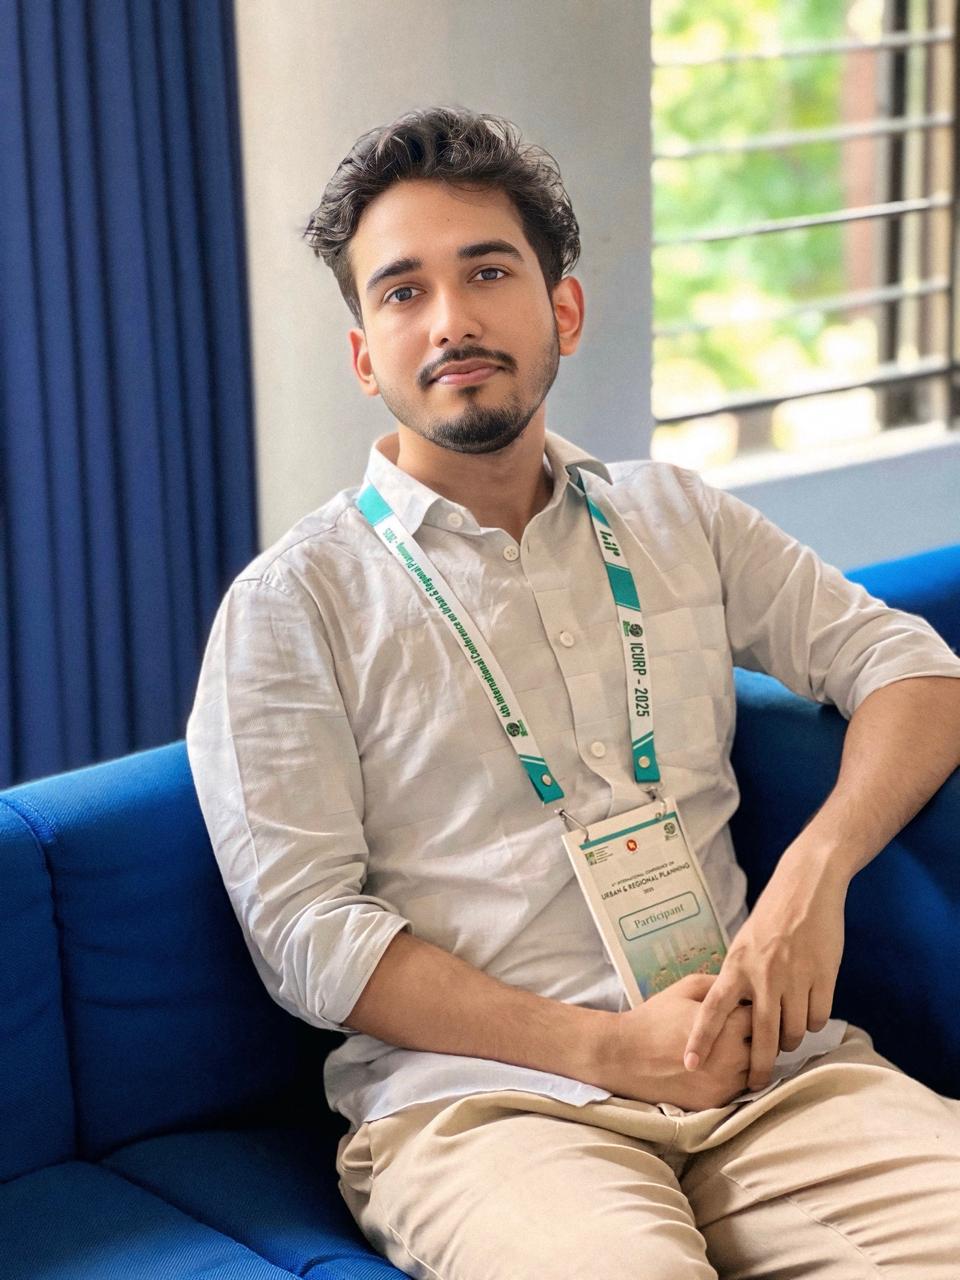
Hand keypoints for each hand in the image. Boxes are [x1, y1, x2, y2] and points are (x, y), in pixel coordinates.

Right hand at [598, 973, 752, 1108]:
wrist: (624, 1056)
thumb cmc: (654, 1017)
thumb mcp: (686, 988)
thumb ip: (719, 984)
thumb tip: (744, 986)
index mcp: (726, 1026)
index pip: (762, 1017)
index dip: (753, 1010)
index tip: (744, 1007)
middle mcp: (731, 1058)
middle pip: (763, 1047)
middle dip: (755, 1037)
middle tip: (739, 1029)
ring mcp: (724, 1084)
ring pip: (754, 1072)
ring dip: (747, 1060)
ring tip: (728, 1048)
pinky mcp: (714, 1103)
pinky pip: (738, 1090)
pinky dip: (733, 1078)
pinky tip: (717, 1065)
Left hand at [682, 852, 846, 1090]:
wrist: (806, 887)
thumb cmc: (772, 916)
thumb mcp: (744, 943)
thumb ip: (738, 977)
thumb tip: (732, 1013)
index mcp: (737, 965)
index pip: (713, 1010)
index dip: (700, 1039)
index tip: (690, 1063)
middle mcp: (763, 974)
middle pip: (760, 1035)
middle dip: (758, 1068)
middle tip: (756, 1085)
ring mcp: (794, 977)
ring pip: (793, 1031)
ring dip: (790, 1042)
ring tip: (786, 1038)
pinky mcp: (823, 976)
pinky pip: (817, 1018)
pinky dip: (813, 1022)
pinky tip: (809, 1013)